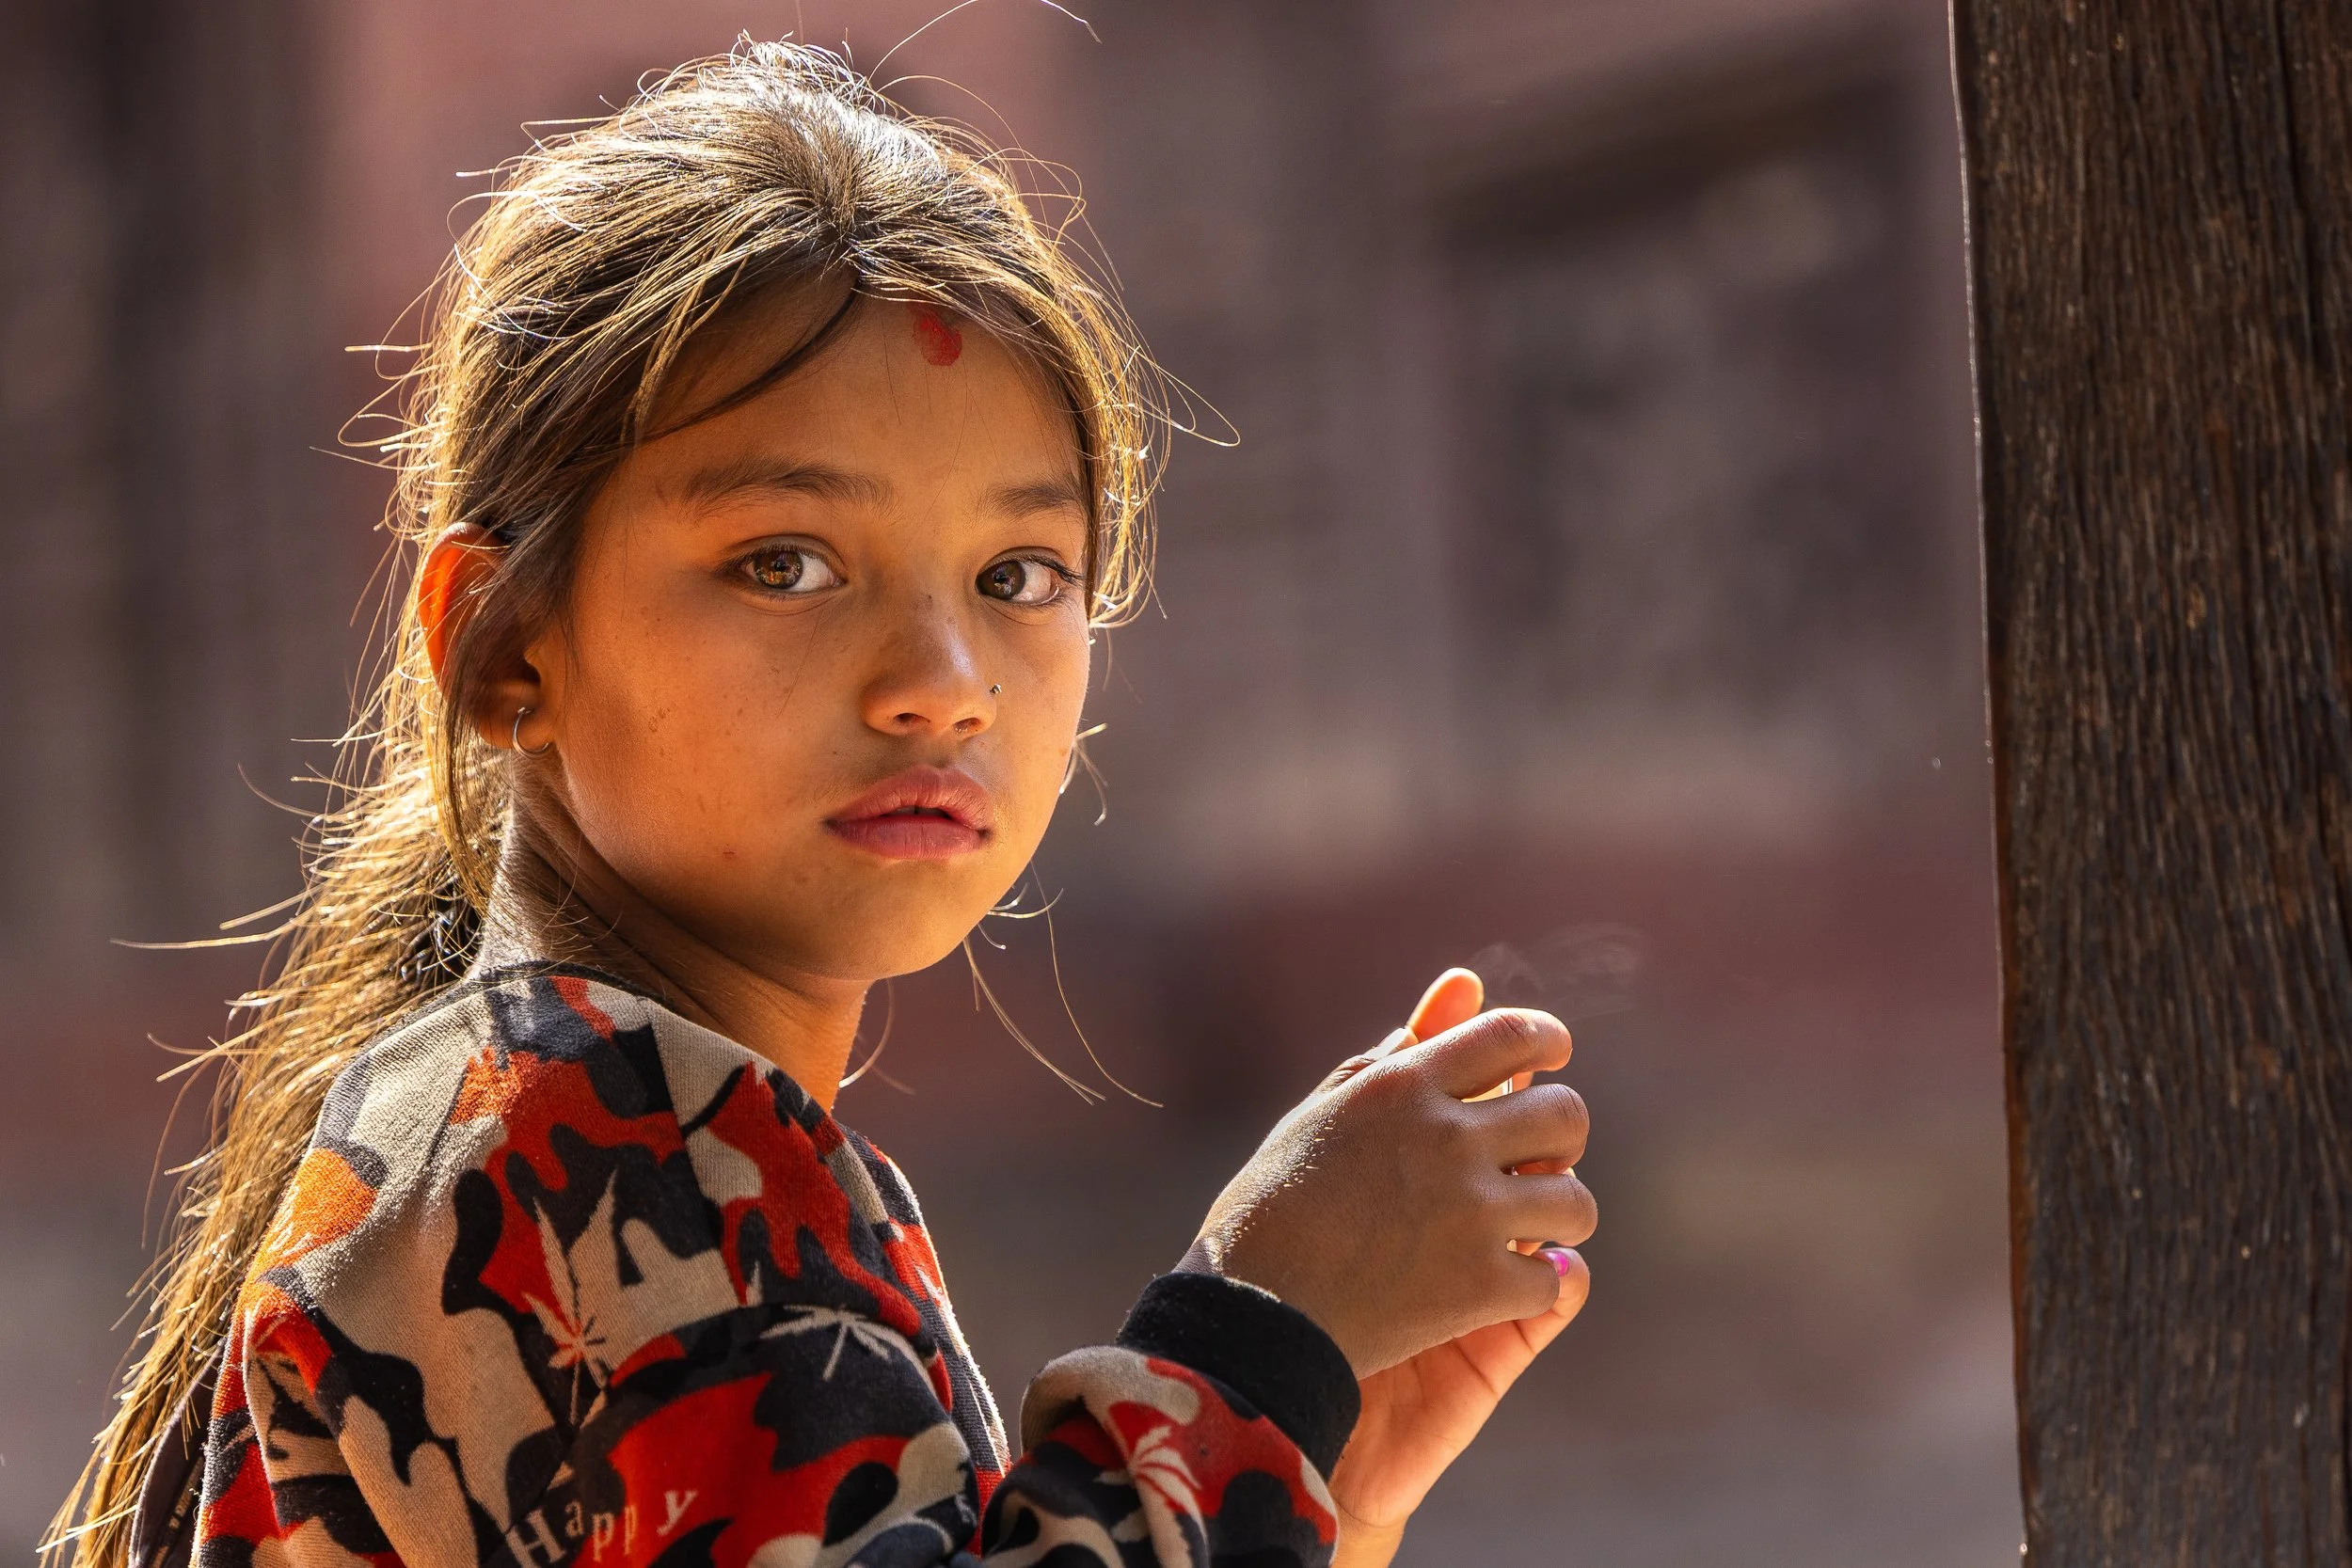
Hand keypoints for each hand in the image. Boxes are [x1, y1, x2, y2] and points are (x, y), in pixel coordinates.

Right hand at [1324, 971, 1592, 1567]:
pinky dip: (1530, 1288)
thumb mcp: (1326, 1114)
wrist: (1249, 1316)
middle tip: (1539, 1158)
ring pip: (1575, 1202)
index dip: (1547, 1041)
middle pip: (1565, 1115)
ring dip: (1558, 1216)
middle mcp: (1445, 1138)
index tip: (1552, 1057)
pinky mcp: (1477, 1286)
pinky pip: (1551, 1278)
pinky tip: (1500, 1289)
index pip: (1513, 1036)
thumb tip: (1464, 985)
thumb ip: (1400, 1053)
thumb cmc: (1274, 1206)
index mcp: (1403, 1087)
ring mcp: (1467, 1213)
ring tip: (1531, 1229)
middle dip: (1562, 1136)